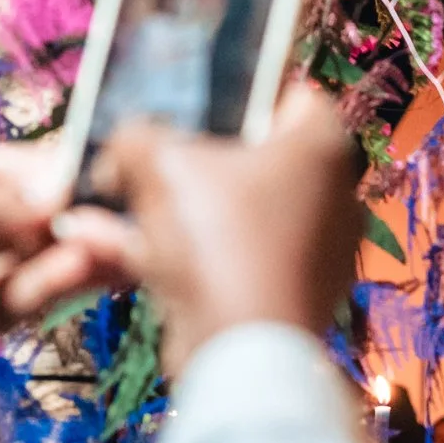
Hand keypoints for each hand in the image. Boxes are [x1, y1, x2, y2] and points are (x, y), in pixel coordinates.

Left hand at [0, 138, 127, 356]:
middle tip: (114, 211)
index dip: (32, 168)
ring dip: (71, 251)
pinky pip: (20, 303)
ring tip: (115, 246)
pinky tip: (91, 273)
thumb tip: (44, 195)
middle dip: (64, 211)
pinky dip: (58, 287)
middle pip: (8, 214)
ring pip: (23, 261)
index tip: (86, 166)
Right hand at [70, 85, 366, 373]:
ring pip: (232, 215)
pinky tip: (121, 253)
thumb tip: (122, 147)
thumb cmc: (215, 238)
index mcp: (323, 147)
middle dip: (186, 160)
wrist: (241, 353)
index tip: (186, 102)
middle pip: (252, 158)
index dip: (234, 89)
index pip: (287, 93)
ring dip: (169, 212)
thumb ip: (135, 138)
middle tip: (139, 160)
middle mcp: (334, 196)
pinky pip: (231, 261)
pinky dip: (183, 257)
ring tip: (109, 210)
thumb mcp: (157, 163)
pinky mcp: (292, 298)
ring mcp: (318, 252)